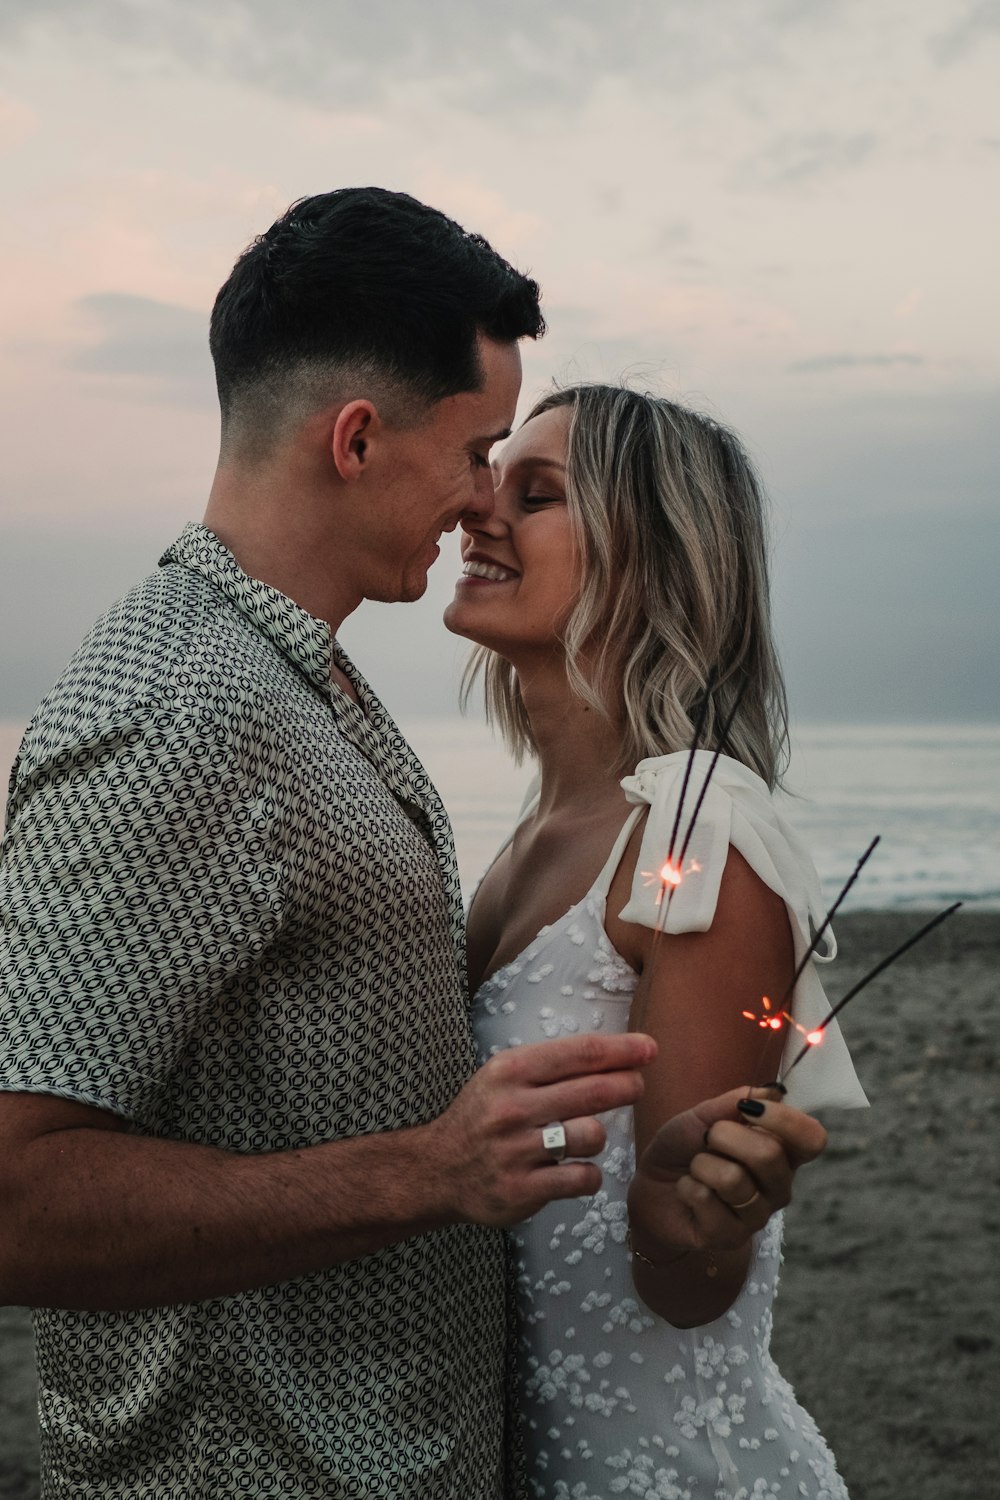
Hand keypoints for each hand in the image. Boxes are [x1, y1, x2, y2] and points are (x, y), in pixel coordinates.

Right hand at [427, 1032, 655, 1226]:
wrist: (438, 1169)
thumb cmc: (483, 1115)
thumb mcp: (504, 1076)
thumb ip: (551, 1066)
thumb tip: (613, 1055)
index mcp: (511, 1070)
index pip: (580, 1053)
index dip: (622, 1050)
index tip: (649, 1048)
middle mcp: (513, 1107)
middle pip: (593, 1091)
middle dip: (627, 1085)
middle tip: (637, 1086)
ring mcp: (517, 1151)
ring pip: (591, 1136)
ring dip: (597, 1136)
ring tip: (583, 1137)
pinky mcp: (522, 1190)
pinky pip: (582, 1179)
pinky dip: (589, 1175)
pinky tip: (576, 1171)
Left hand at [627, 1085, 827, 1257]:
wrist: (652, 1183)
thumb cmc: (685, 1147)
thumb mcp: (704, 1116)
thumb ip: (735, 1102)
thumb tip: (773, 1090)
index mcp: (783, 1153)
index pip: (812, 1139)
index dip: (785, 1120)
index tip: (747, 1107)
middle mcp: (778, 1187)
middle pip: (769, 1155)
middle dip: (724, 1135)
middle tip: (706, 1139)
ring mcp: (757, 1216)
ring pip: (733, 1180)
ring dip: (701, 1164)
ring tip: (696, 1169)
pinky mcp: (729, 1237)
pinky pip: (706, 1200)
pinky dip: (687, 1187)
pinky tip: (688, 1192)